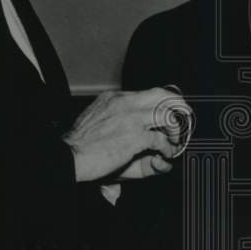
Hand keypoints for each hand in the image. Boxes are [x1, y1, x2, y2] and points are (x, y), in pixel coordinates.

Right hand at [64, 88, 191, 182]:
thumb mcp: (95, 118)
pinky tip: (165, 153)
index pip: (145, 93)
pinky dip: (167, 147)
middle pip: (162, 94)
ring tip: (175, 140)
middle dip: (176, 105)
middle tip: (182, 117)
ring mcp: (131, 119)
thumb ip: (112, 115)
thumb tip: (125, 122)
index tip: (167, 111)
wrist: (68, 156)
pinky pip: (161, 139)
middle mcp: (124, 103)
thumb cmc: (78, 144)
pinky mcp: (135, 137)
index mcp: (113, 98)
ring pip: (166, 115)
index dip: (160, 102)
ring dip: (174, 129)